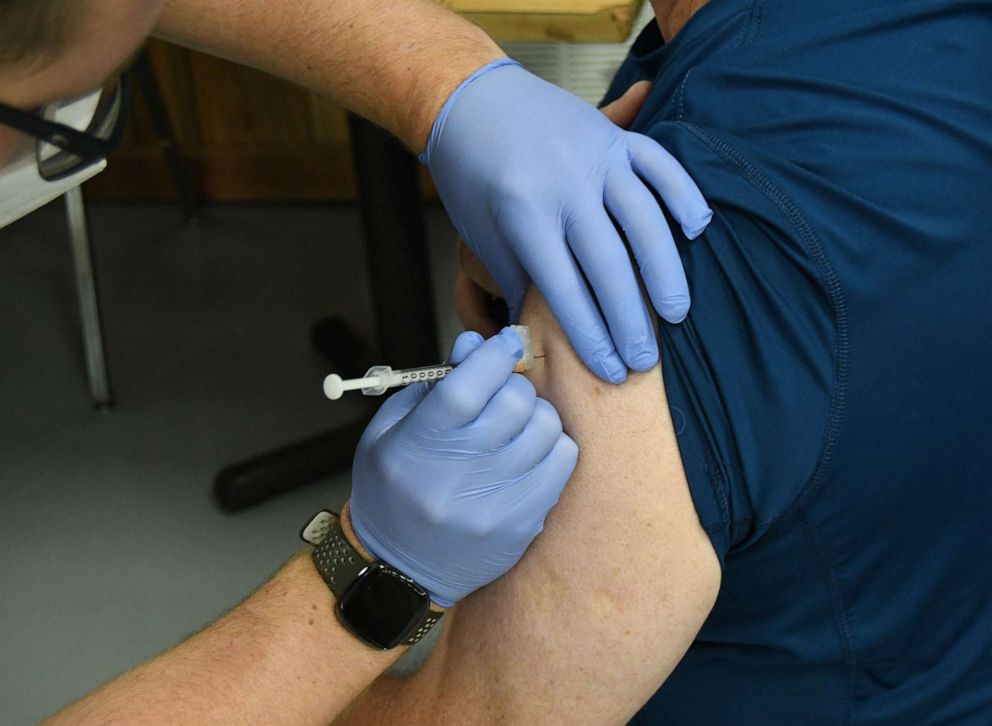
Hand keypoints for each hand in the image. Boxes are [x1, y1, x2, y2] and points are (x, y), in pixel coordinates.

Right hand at [348, 328, 577, 605]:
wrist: (398, 570)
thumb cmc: (391, 491)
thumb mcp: (389, 432)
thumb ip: (431, 386)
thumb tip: (475, 345)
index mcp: (417, 447)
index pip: (467, 388)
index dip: (493, 356)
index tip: (504, 343)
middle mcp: (457, 477)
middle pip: (512, 403)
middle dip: (512, 384)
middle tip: (502, 391)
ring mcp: (495, 504)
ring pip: (545, 427)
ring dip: (535, 413)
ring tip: (516, 423)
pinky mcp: (523, 524)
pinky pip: (563, 462)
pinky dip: (553, 444)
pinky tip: (531, 449)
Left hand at [424, 61, 711, 382]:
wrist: (471, 100)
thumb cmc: (472, 177)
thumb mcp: (484, 235)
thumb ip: (519, 282)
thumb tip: (540, 341)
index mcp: (524, 213)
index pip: (567, 290)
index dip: (592, 337)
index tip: (611, 371)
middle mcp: (564, 183)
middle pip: (610, 264)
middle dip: (630, 320)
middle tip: (646, 359)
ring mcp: (595, 154)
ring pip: (644, 220)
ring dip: (665, 271)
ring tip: (675, 314)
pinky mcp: (614, 134)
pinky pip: (660, 166)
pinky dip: (683, 195)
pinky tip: (697, 231)